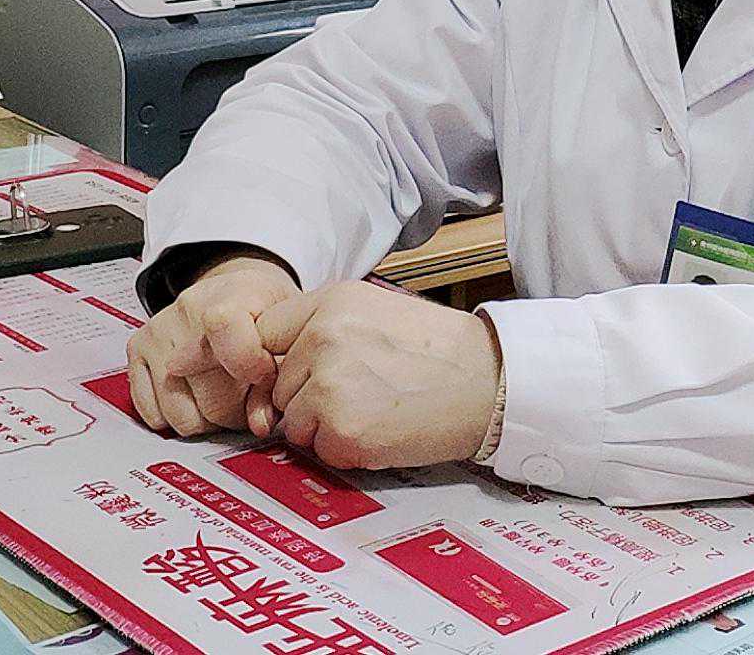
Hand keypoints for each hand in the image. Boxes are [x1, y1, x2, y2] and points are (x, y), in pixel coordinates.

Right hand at [127, 251, 298, 438]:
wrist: (233, 292)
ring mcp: (158, 330)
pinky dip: (177, 417)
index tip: (263, 375)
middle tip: (246, 397)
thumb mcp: (285, 334)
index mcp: (233, 295)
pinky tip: (194, 397)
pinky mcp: (136, 349)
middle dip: (236, 412)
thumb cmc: (262, 314)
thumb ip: (277, 381)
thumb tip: (259, 425)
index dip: (250, 367)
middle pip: (211, 398)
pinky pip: (153, 415)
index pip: (226, 329)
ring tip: (222, 397)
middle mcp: (188, 310)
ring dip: (207, 421)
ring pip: (181, 416)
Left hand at [256, 282, 500, 470]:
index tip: (306, 372)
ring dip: (324, 427)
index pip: (265, 335)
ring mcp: (330, 386)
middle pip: (277, 385)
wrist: (488, 383)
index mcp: (331, 303)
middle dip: (307, 398)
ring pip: (294, 422)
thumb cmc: (438, 351)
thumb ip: (322, 326)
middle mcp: (323, 339)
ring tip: (373, 409)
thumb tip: (276, 361)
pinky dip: (345, 450)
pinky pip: (319, 450)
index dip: (282, 360)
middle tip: (359, 393)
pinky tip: (380, 430)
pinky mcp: (343, 431)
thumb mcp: (376, 309)